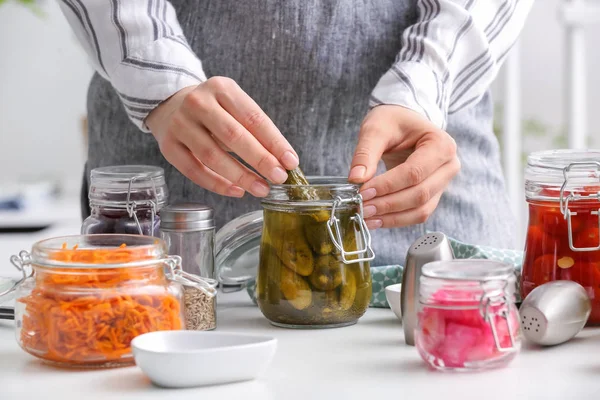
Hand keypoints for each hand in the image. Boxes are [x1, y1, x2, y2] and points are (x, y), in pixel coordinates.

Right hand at [146, 77, 298, 197]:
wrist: (171, 105)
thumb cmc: (214, 110)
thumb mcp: (235, 106)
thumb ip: (256, 130)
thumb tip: (283, 161)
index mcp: (221, 88)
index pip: (253, 118)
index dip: (274, 142)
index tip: (291, 162)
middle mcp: (198, 103)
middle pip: (233, 136)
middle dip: (260, 160)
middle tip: (279, 178)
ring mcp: (180, 124)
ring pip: (212, 156)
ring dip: (241, 176)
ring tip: (261, 188)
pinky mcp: (168, 146)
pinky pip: (195, 171)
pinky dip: (218, 184)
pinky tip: (237, 191)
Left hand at [348, 105, 459, 228]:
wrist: (403, 123)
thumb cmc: (392, 121)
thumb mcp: (376, 128)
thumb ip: (365, 152)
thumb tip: (356, 179)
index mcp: (441, 144)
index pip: (414, 172)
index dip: (388, 185)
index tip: (363, 192)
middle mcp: (449, 166)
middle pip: (419, 194)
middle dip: (388, 204)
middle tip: (362, 207)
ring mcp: (443, 183)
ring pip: (421, 209)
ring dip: (392, 217)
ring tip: (366, 217)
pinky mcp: (433, 195)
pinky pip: (417, 214)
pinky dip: (396, 220)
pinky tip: (375, 220)